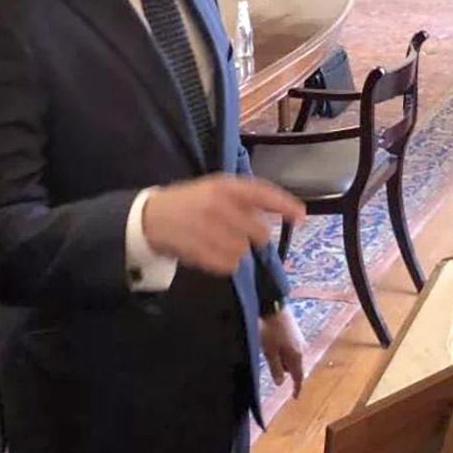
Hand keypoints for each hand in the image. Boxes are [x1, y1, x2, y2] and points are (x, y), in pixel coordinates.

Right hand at [143, 174, 304, 275]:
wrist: (151, 218)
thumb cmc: (189, 203)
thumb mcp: (214, 190)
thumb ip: (244, 199)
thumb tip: (279, 215)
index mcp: (225, 186)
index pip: (263, 194)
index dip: (285, 205)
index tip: (301, 216)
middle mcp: (220, 205)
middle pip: (259, 232)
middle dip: (253, 236)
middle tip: (235, 232)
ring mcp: (209, 229)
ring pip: (244, 251)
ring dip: (235, 251)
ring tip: (215, 241)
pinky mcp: (200, 250)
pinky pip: (228, 266)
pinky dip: (222, 263)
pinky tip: (208, 252)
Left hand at [260, 308, 304, 397]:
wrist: (273, 304)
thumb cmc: (270, 330)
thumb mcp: (269, 352)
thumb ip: (276, 368)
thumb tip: (281, 383)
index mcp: (296, 356)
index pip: (298, 377)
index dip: (296, 388)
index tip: (295, 397)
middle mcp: (301, 348)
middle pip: (294, 367)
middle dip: (286, 370)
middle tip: (272, 366)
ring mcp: (299, 338)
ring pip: (291, 356)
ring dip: (283, 359)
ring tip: (268, 351)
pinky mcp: (295, 331)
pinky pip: (290, 347)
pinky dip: (283, 350)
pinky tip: (272, 342)